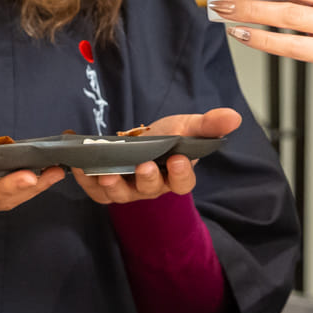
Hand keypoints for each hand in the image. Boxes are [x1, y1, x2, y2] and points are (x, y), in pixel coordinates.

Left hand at [73, 108, 241, 203]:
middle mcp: (152, 188)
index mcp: (175, 176)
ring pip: (120, 195)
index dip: (181, 174)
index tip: (178, 159)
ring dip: (113, 185)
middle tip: (143, 166)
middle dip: (147, 179)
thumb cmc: (167, 136)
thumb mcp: (187, 126)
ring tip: (105, 172)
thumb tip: (234, 117)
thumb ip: (208, 124)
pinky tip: (78, 166)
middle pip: (151, 190)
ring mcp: (128, 190)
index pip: (183, 183)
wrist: (140, 140)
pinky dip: (85, 180)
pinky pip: (94, 190)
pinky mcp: (105, 188)